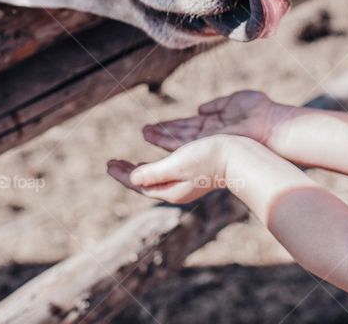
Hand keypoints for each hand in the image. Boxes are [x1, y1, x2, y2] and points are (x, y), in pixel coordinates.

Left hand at [107, 135, 239, 203]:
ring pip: (156, 178)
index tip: (108, 164)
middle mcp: (177, 190)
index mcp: (171, 190)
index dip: (122, 175)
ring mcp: (186, 183)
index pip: (139, 185)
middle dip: (128, 173)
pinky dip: (155, 166)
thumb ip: (153, 173)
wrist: (240, 157)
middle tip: (112, 163)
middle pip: (146, 183)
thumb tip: (131, 180)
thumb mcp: (177, 164)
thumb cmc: (208, 159)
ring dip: (140, 169)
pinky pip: (167, 171)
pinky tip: (156, 160)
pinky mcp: (195, 174)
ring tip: (129, 164)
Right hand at [143, 90, 291, 151]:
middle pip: (180, 135)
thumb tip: (200, 108)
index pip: (188, 126)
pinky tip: (156, 137)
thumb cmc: (258, 111)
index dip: (172, 125)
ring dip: (161, 137)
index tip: (158, 125)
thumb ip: (217, 105)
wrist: (270, 124)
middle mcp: (208, 135)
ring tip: (145, 133)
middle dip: (162, 133)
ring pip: (178, 140)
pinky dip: (168, 140)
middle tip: (144, 131)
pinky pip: (183, 143)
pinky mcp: (207, 144)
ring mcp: (207, 141)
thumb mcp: (234, 101)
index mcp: (214, 124)